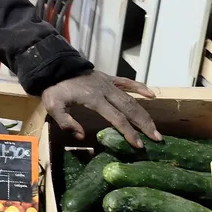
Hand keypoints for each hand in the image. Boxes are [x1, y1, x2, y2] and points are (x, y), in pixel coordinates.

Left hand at [41, 70, 160, 147]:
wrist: (54, 66)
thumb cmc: (54, 88)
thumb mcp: (54, 107)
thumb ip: (66, 122)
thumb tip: (81, 136)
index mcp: (94, 99)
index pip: (117, 118)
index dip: (129, 132)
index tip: (138, 144)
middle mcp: (106, 91)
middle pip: (130, 109)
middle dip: (144, 124)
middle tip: (156, 138)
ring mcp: (109, 83)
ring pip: (131, 98)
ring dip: (144, 113)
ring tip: (155, 126)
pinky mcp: (108, 78)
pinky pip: (127, 82)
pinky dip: (140, 87)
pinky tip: (151, 95)